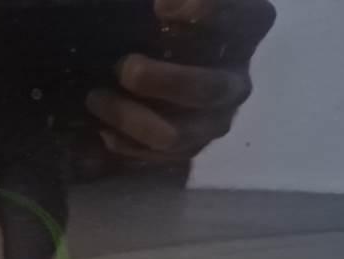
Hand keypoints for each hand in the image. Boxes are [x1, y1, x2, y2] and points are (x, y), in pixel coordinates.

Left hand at [86, 0, 275, 161]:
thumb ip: (171, 6)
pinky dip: (127, 145)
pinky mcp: (190, 149)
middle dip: (162, 82)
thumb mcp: (164, 11)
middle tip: (124, 67)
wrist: (148, 67)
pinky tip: (103, 129)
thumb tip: (163, 8)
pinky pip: (159, 158)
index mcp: (244, 32)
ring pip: (177, 134)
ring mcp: (215, 121)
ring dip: (132, 118)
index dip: (210, 12)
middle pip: (209, 89)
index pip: (247, 19)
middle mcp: (236, 81)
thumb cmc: (158, 29)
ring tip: (96, 98)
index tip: (161, 8)